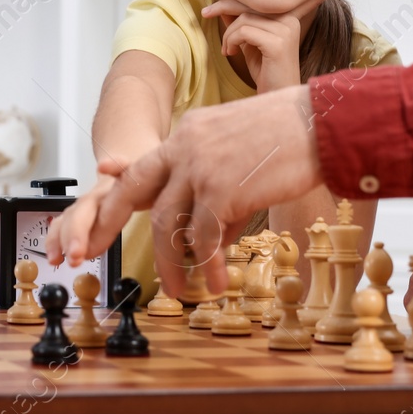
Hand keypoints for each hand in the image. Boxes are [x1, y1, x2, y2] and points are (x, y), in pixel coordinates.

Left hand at [58, 86, 323, 298]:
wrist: (322, 123)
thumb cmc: (292, 136)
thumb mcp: (238, 143)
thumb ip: (215, 176)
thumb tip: (210, 229)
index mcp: (189, 133)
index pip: (143, 164)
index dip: (118, 185)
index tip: (99, 192)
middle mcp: (185, 147)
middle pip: (134, 192)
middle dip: (107, 224)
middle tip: (90, 251)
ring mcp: (200, 168)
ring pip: (165, 224)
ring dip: (170, 262)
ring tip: (179, 290)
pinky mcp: (221, 190)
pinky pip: (204, 237)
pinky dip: (210, 265)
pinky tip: (219, 283)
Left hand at [200, 3, 302, 90]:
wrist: (277, 96)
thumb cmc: (265, 72)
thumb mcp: (250, 43)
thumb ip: (241, 25)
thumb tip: (223, 8)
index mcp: (286, 18)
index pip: (254, 3)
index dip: (230, 3)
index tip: (209, 10)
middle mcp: (289, 20)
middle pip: (249, 7)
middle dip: (223, 9)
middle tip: (204, 14)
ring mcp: (285, 31)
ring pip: (244, 20)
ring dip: (228, 35)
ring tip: (227, 50)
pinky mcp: (277, 43)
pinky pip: (244, 32)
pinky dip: (232, 41)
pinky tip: (231, 53)